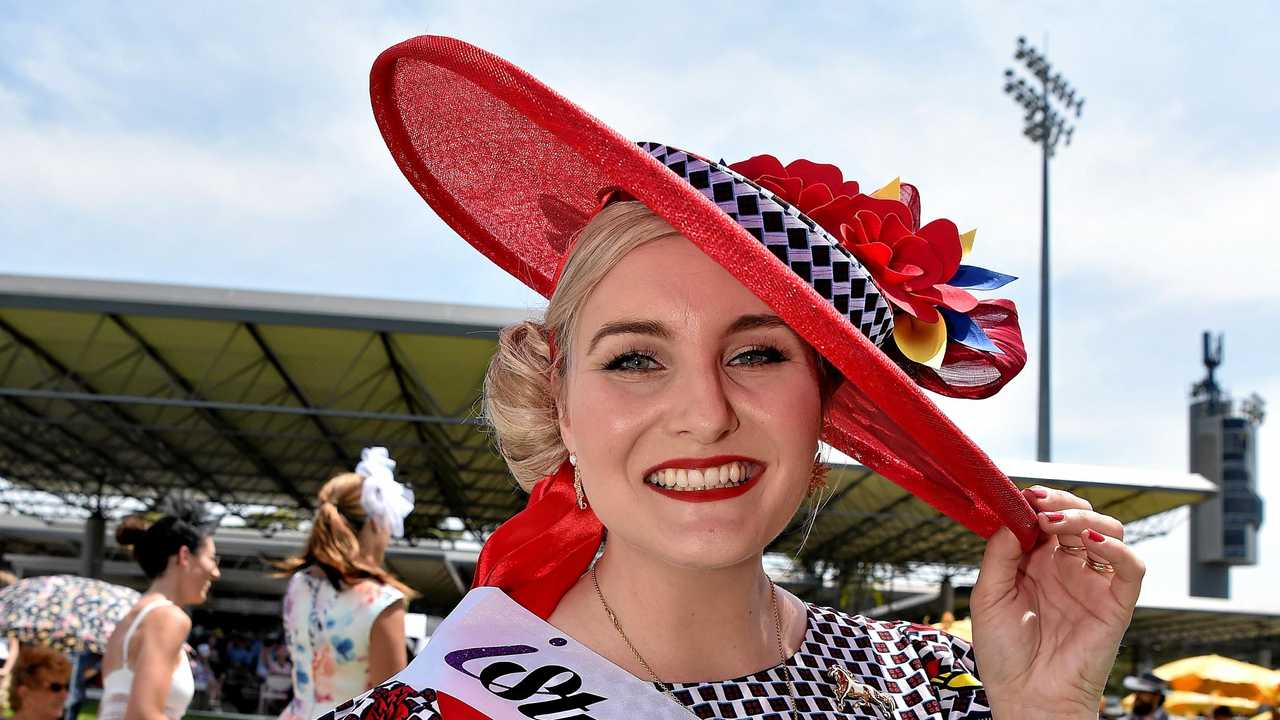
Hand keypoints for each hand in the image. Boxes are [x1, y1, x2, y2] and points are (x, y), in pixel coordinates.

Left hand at [970, 486, 1144, 719]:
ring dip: (1085, 517)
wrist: (1026, 698)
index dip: (1038, 501)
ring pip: (1108, 532)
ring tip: (1055, 522)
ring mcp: (1092, 583)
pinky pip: (1131, 568)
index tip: (1024, 494)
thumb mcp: (988, 596)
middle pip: (1078, 516)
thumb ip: (999, 554)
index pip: (1046, 517)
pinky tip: (1090, 543)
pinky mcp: (1116, 604)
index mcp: (1035, 563)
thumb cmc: (1004, 654)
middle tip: (1039, 503)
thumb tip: (1013, 517)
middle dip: (1061, 501)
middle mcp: (1066, 568)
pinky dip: (1117, 548)